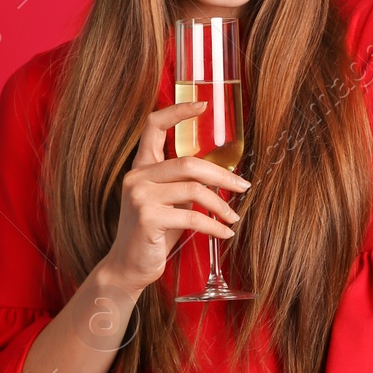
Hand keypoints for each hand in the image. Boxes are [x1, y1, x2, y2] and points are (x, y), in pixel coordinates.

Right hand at [97, 100, 248, 293]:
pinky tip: (225, 232)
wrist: (129, 267)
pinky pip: (192, 216)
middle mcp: (136, 177)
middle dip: (222, 175)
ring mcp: (139, 196)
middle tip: (243, 186)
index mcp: (141, 167)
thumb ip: (184, 183)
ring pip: (193, 189)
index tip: (203, 105)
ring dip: (221, 204)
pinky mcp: (147, 218)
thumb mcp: (169, 202)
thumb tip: (223, 174)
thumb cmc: (154, 234)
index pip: (154, 126)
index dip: (178, 111)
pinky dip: (214, 225)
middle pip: (189, 162)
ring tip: (234, 216)